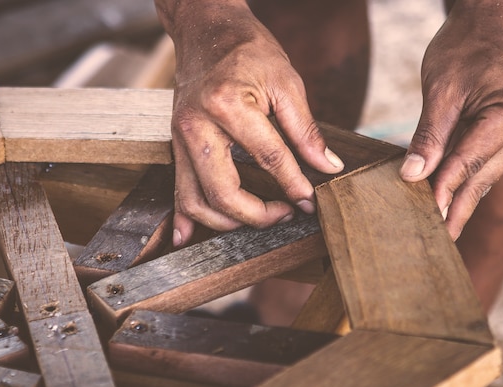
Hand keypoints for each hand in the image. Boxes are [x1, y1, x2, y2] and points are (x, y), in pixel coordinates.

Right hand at [156, 1, 343, 245]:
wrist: (206, 31)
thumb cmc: (248, 50)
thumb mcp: (287, 81)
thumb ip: (306, 130)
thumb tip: (327, 167)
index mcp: (228, 105)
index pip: (268, 159)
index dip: (294, 185)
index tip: (310, 200)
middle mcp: (197, 126)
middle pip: (224, 193)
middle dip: (259, 215)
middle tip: (286, 213)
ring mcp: (180, 139)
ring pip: (196, 201)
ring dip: (227, 222)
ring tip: (258, 218)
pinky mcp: (175, 146)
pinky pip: (177, 190)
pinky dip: (184, 217)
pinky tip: (188, 238)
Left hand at [400, 5, 502, 239]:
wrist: (487, 29)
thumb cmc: (463, 50)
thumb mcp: (440, 90)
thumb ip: (428, 135)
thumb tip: (412, 175)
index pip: (469, 161)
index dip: (442, 190)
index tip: (422, 217)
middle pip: (481, 177)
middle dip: (453, 208)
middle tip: (433, 243)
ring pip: (484, 177)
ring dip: (459, 202)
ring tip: (438, 234)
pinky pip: (485, 167)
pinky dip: (464, 185)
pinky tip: (447, 207)